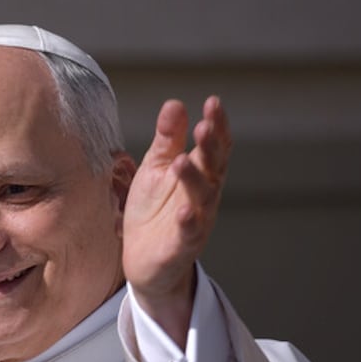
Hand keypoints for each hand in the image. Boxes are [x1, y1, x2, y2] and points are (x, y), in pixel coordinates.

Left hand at [121, 96, 231, 347]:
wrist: (143, 259)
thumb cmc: (153, 211)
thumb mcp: (156, 169)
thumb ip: (167, 140)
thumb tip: (175, 104)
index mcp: (199, 173)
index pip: (214, 146)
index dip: (217, 125)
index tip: (213, 102)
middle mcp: (204, 195)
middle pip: (213, 167)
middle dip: (210, 147)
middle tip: (204, 127)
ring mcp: (196, 220)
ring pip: (202, 198)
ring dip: (193, 180)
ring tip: (181, 162)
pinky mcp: (182, 246)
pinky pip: (190, 233)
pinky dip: (189, 222)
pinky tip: (184, 211)